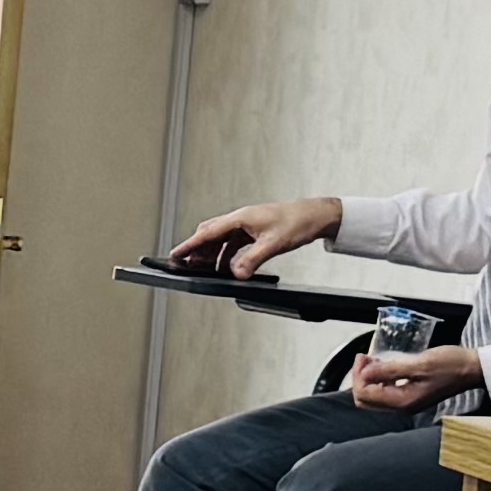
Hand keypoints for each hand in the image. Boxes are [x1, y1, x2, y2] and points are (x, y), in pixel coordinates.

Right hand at [168, 195, 339, 276]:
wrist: (315, 216)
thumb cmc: (297, 222)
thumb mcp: (273, 244)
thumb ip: (252, 260)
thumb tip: (237, 274)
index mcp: (240, 218)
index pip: (208, 233)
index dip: (189, 245)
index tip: (175, 255)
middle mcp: (240, 219)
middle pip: (209, 234)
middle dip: (196, 250)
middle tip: (184, 264)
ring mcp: (246, 224)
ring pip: (220, 239)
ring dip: (211, 254)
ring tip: (203, 269)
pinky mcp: (253, 230)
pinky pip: (232, 243)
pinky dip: (226, 254)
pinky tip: (227, 265)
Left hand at [345, 341, 490, 417]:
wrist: (472, 369)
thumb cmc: (451, 365)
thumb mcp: (419, 364)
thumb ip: (390, 370)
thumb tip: (365, 374)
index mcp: (402, 402)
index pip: (364, 394)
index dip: (358, 376)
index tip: (363, 357)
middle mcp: (402, 406)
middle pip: (366, 399)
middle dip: (360, 378)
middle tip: (364, 357)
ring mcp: (406, 402)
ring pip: (374, 395)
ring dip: (369, 377)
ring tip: (371, 359)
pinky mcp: (411, 395)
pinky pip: (386, 391)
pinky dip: (379, 378)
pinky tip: (383, 364)